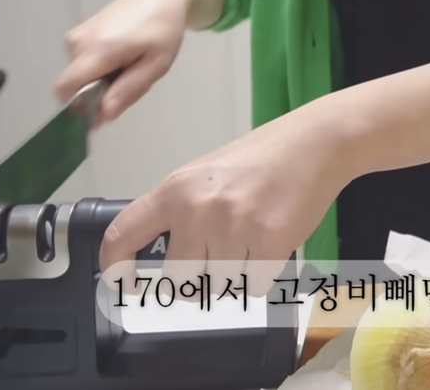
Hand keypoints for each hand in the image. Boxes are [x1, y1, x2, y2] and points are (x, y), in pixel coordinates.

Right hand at [55, 0, 191, 124]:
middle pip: (74, 86)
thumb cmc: (163, 29)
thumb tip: (101, 116)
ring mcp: (75, 36)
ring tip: (130, 63)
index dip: (78, 107)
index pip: (65, 89)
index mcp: (97, 50)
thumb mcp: (155, 66)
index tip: (103, 109)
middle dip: (98, 93)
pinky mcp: (77, 34)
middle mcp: (77, 43)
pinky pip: (82, 64)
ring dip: (102, 79)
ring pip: (79, 76)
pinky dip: (100, 67)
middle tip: (130, 78)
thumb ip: (127, 92)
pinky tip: (122, 55)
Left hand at [98, 103, 356, 296]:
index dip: (114, 266)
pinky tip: (271, 244)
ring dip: (234, 275)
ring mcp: (235, 228)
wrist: (315, 143)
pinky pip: (255, 286)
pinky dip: (263, 275)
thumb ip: (179, 209)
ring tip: (250, 240)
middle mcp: (200, 210)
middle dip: (196, 279)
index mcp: (176, 189)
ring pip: (219, 286)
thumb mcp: (206, 174)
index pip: (123, 234)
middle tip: (217, 257)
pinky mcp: (271, 243)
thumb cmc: (265, 156)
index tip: (121, 282)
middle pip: (178, 281)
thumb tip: (156, 251)